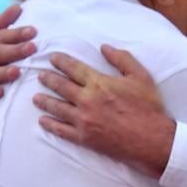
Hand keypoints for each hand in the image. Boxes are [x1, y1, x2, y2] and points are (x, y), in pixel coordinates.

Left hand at [33, 45, 175, 176]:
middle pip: (61, 86)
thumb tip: (104, 47)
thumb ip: (122, 59)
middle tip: (40, 76)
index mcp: (99, 83)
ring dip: (44, 101)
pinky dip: (50, 125)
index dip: (61, 62)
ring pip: (57, 108)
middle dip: (48, 79)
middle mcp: (87, 100)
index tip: (52, 58)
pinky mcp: (84, 137)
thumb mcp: (141, 76)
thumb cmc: (148, 106)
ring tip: (35, 97)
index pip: (74, 69)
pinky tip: (43, 121)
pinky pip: (61, 130)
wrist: (151, 139)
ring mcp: (83, 120)